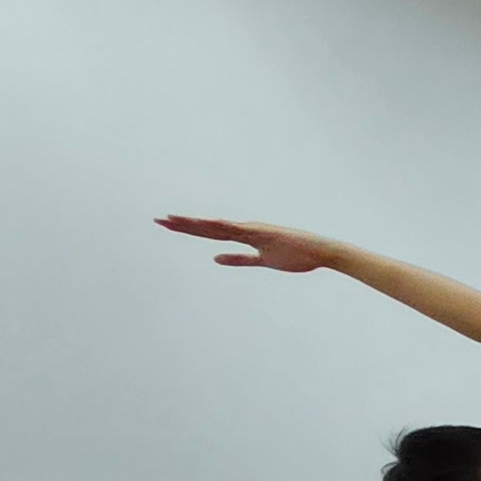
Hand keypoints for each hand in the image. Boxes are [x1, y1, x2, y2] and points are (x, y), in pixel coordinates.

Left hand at [158, 215, 336, 272]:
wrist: (322, 252)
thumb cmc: (296, 256)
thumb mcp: (262, 260)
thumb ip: (238, 259)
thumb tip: (214, 258)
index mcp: (244, 235)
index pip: (209, 232)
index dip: (188, 228)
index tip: (168, 224)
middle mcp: (245, 229)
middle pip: (207, 227)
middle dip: (182, 224)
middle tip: (158, 220)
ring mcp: (253, 230)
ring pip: (216, 226)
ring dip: (194, 223)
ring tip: (171, 220)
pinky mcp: (263, 233)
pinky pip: (238, 230)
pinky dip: (221, 226)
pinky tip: (205, 223)